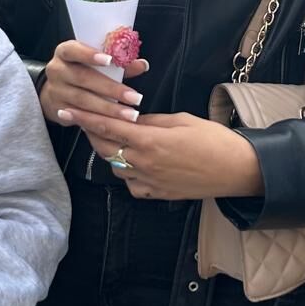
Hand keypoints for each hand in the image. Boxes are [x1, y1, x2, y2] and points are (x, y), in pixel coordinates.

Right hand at [39, 39, 146, 127]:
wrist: (56, 90)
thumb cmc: (82, 70)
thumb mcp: (95, 62)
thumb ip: (118, 62)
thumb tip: (142, 64)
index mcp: (65, 52)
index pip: (74, 50)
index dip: (90, 55)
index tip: (110, 60)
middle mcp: (56, 70)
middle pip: (83, 78)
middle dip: (111, 89)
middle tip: (135, 97)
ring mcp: (55, 91)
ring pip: (83, 100)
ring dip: (109, 108)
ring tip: (130, 114)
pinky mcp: (57, 110)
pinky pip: (80, 116)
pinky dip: (99, 120)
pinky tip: (115, 124)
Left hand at [55, 109, 263, 200]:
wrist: (237, 170)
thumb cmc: (214, 140)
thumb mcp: (181, 120)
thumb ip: (151, 121)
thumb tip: (133, 119)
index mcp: (149, 141)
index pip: (107, 126)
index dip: (84, 118)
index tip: (67, 111)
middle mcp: (144, 163)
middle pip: (106, 147)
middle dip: (93, 133)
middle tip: (87, 120)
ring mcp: (149, 182)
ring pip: (115, 167)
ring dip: (111, 152)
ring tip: (114, 138)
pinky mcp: (156, 194)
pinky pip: (131, 184)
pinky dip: (127, 172)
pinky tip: (135, 162)